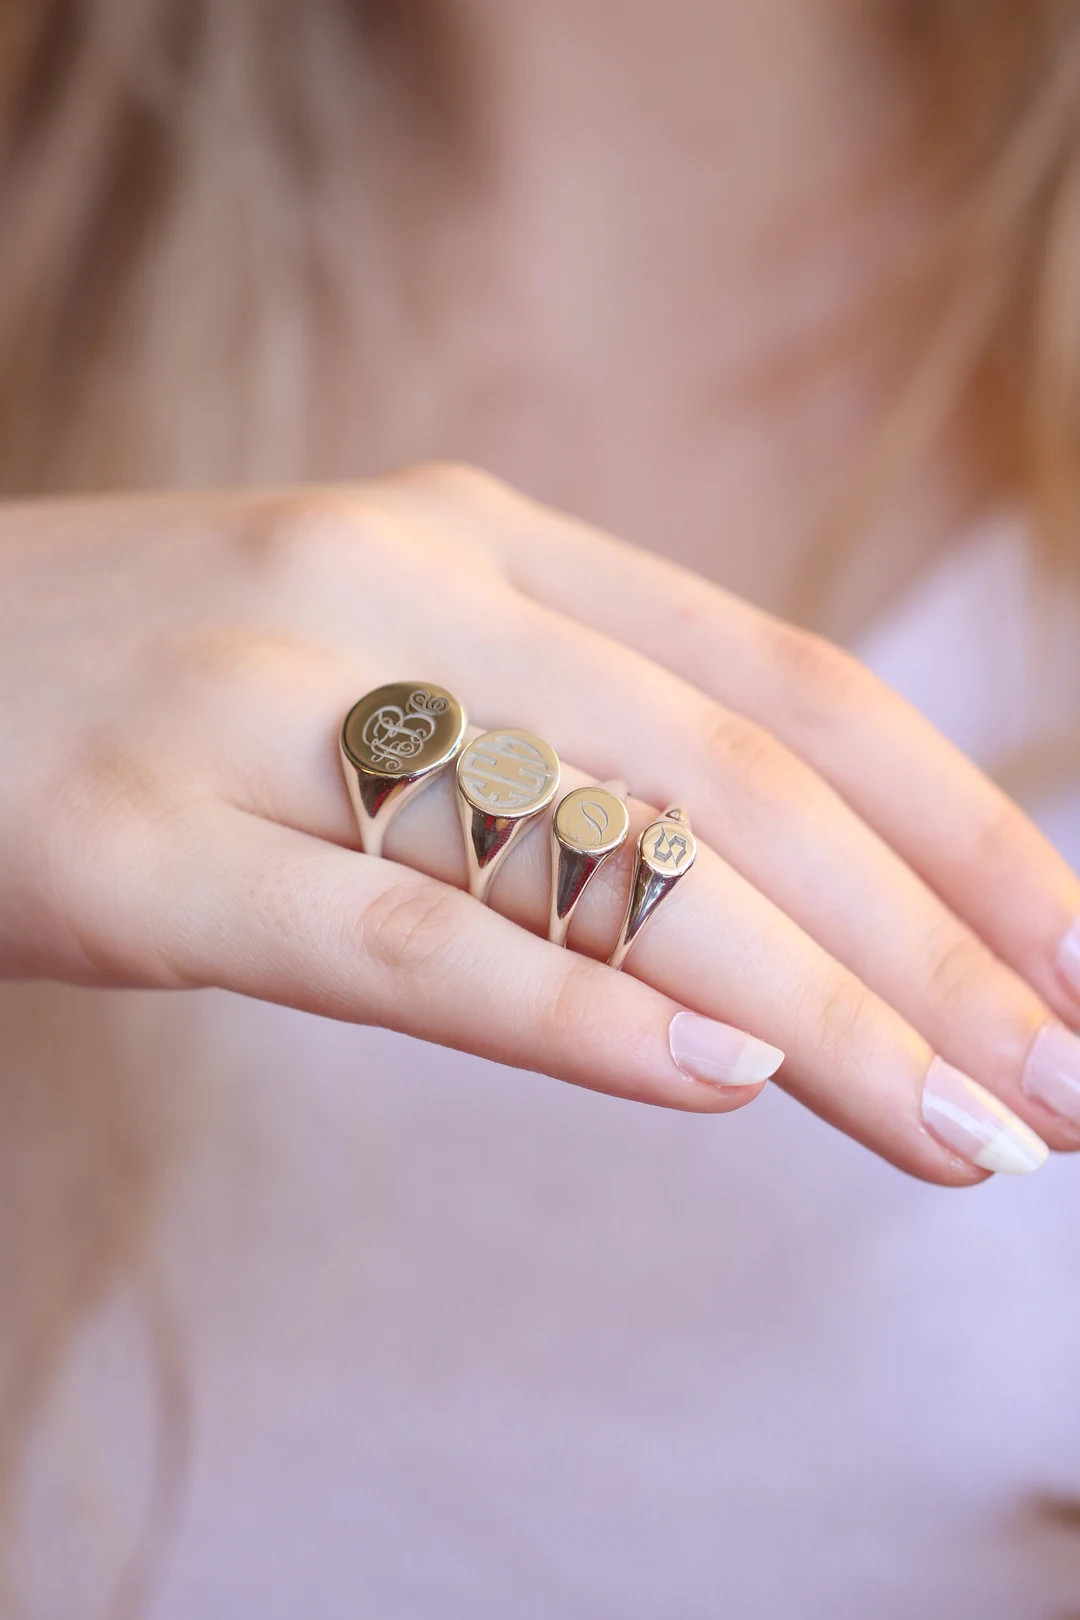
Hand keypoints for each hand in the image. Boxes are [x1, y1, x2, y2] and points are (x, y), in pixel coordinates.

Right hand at [3, 466, 1078, 1183]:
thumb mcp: (383, 655)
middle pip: (735, 785)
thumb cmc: (154, 684)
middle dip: (937, 947)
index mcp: (476, 541)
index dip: (964, 826)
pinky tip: (724, 1081)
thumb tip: (764, 916)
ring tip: (962, 1128)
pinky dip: (574, 1009)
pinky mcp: (137, 839)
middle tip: (1072, 1082)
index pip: (786, 684)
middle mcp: (394, 593)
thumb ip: (555, 733)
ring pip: (600, 862)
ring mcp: (258, 704)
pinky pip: (397, 933)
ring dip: (816, 1009)